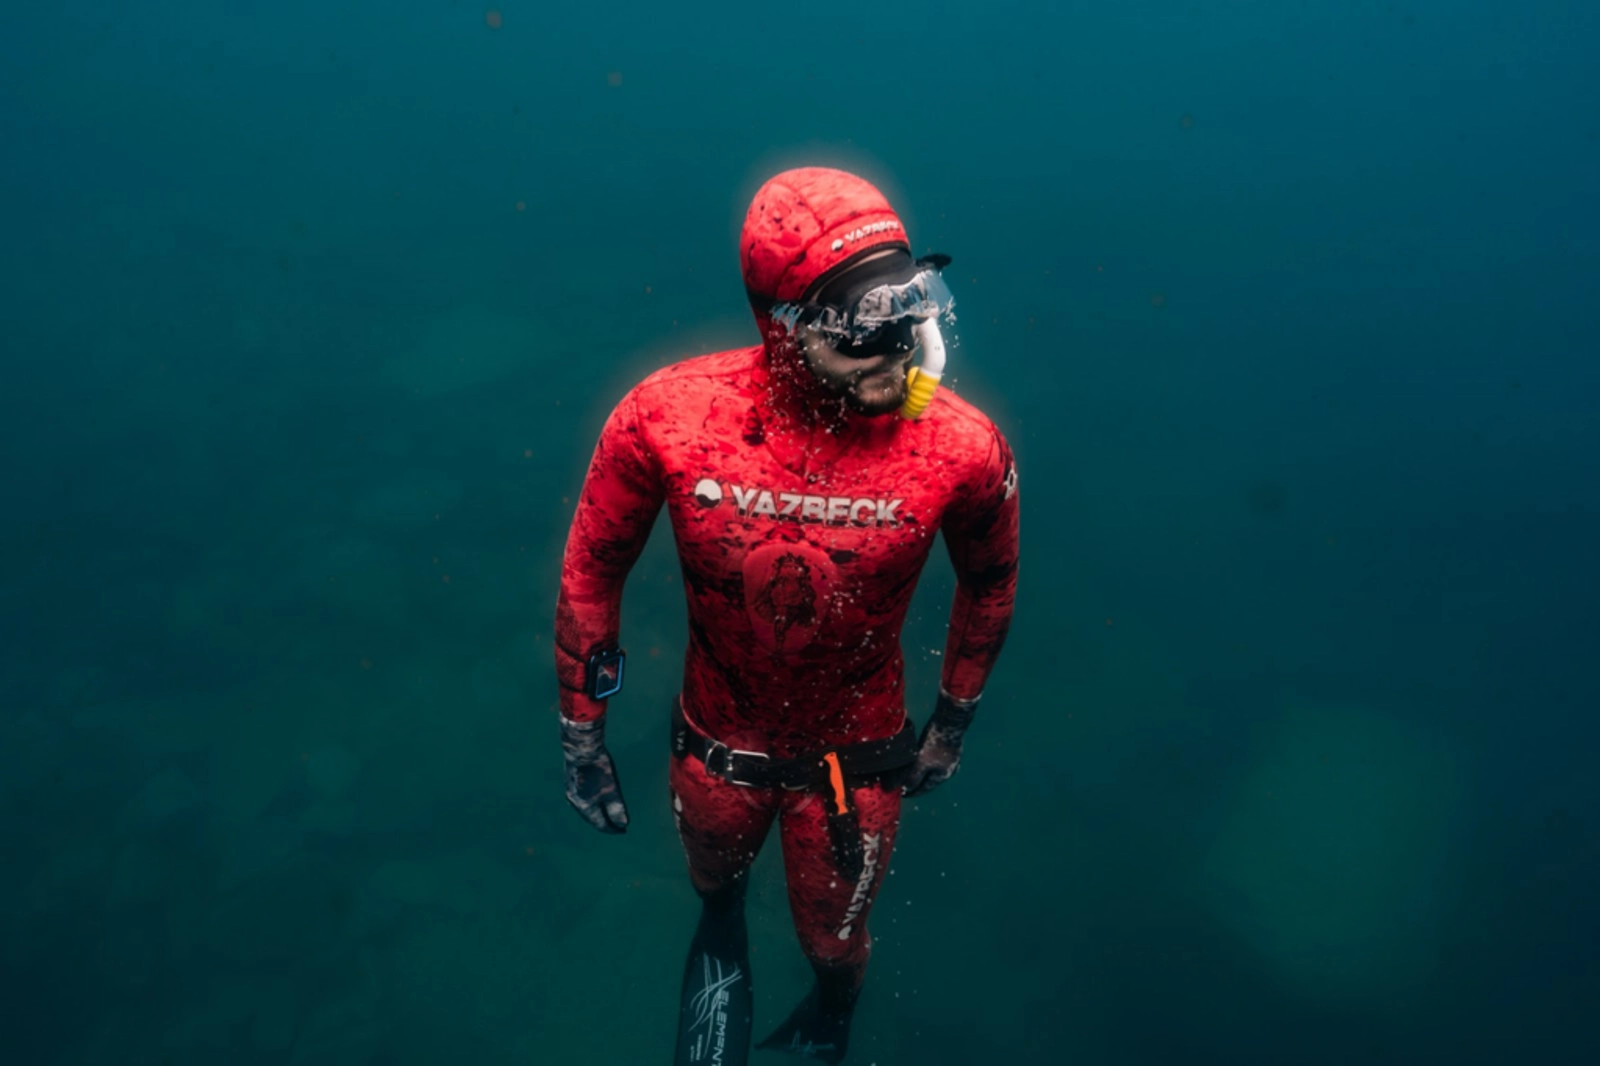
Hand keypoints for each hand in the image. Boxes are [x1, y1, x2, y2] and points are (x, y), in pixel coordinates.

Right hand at [560, 715, 629, 832]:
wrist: (582, 748)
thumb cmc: (599, 769)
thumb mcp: (612, 790)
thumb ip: (617, 808)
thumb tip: (623, 823)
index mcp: (586, 807)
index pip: (600, 824)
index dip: (613, 829)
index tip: (622, 830)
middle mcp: (575, 803)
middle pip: (591, 818)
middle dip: (604, 821)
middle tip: (615, 825)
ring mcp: (570, 792)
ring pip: (585, 808)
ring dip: (596, 812)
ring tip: (605, 814)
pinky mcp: (569, 783)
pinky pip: (581, 799)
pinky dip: (590, 803)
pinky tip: (593, 799)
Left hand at [902, 690, 979, 797]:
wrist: (949, 722)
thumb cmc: (935, 744)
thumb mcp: (922, 762)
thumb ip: (914, 776)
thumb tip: (907, 788)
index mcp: (943, 775)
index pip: (926, 788)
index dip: (913, 792)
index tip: (903, 796)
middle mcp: (949, 770)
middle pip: (930, 779)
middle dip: (918, 782)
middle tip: (906, 785)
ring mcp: (951, 759)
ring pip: (933, 770)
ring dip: (922, 772)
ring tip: (911, 773)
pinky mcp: (950, 749)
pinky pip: (935, 761)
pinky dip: (926, 763)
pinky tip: (921, 759)